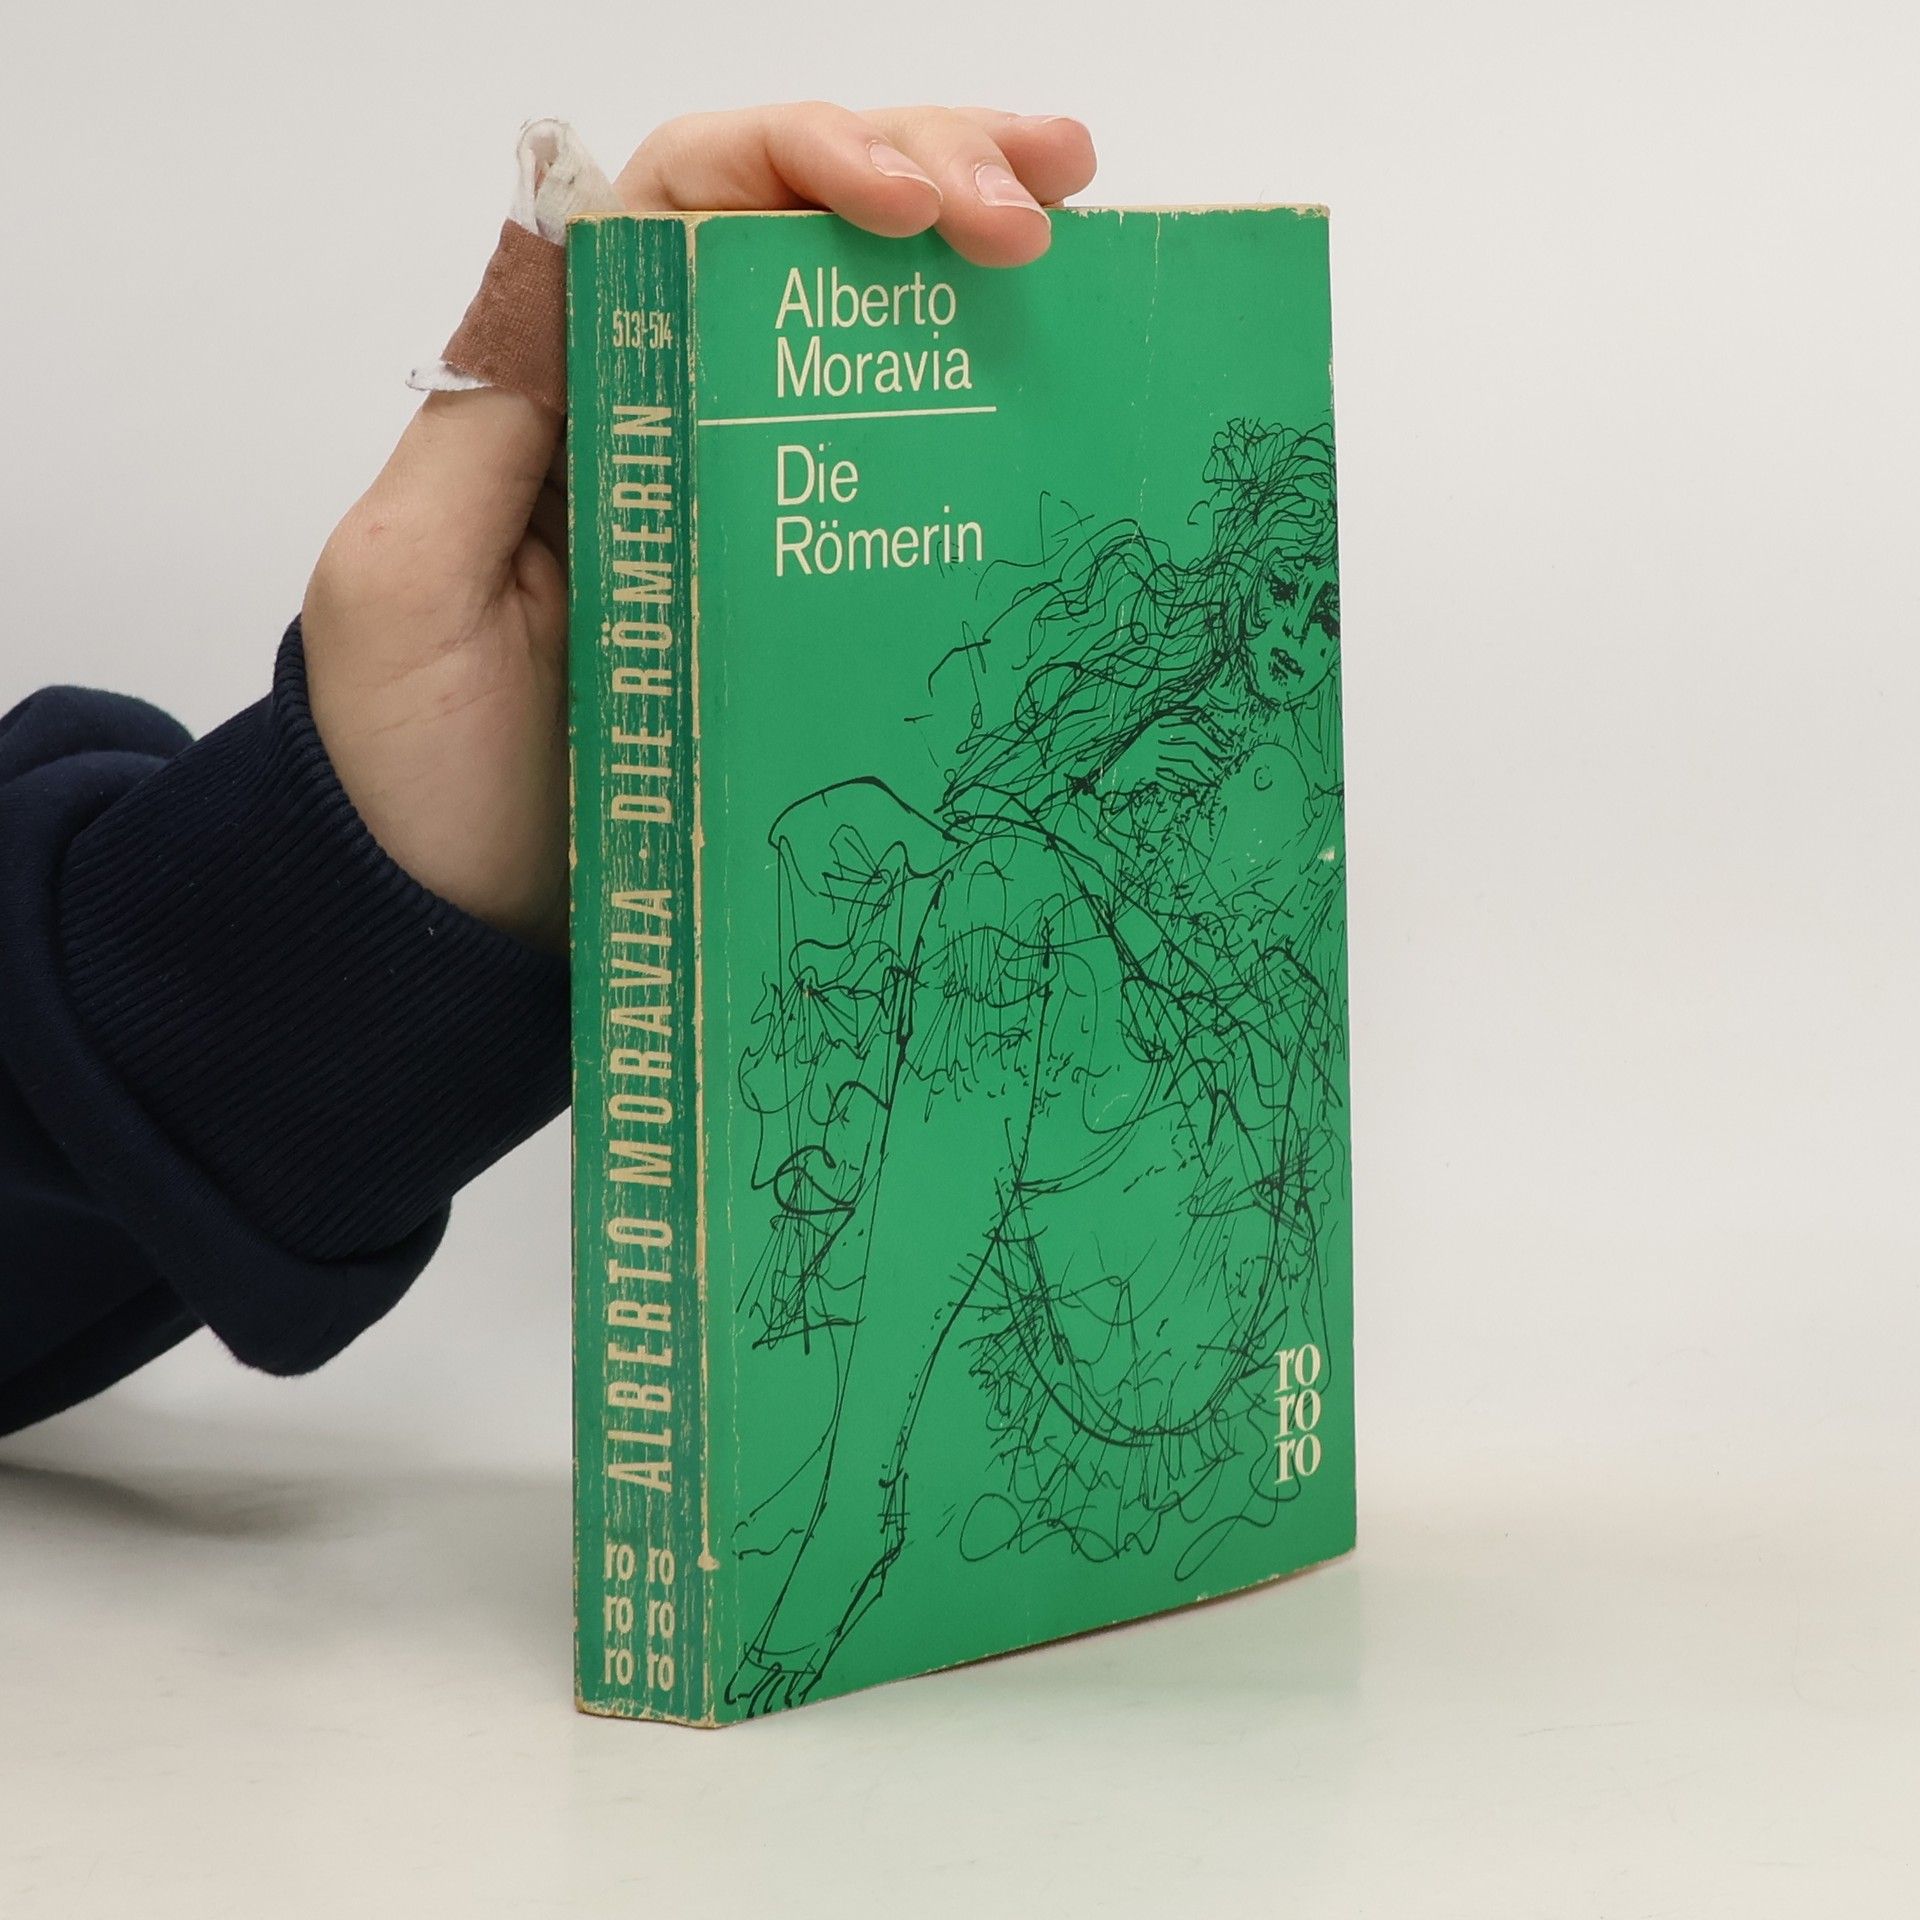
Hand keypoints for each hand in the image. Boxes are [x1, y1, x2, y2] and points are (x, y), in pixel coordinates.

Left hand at [300, 104, 1098, 951]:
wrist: (461, 918)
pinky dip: (977, 393)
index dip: (802, 164)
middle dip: (924, 169)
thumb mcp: (409, 586)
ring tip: (1072, 218)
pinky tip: (1053, 355)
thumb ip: (485, 429)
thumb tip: (577, 259)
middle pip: (792, 228)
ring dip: (965, 243)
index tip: (912, 207)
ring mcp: (743, 495)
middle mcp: (664, 412)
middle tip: (1044, 191)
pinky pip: (896, 460)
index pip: (686, 204)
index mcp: (573, 387)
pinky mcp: (797, 585)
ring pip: (857, 317)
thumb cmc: (414, 768)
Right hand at [1102, 712, 1231, 795]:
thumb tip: (1207, 714)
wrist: (1106, 767)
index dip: (1212, 734)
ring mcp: (1147, 754)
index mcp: (1156, 720)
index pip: (1191, 723)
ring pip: (1183, 763)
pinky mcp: (1142, 772)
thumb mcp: (1154, 729)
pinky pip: (1168, 778)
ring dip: (1201, 773)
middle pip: (1190, 745)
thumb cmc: (1134, 748)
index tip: (1226, 746)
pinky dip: (1182, 785)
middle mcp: (1152, 735)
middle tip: (1223, 766)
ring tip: (1213, 780)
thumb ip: (1176, 722)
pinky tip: (1193, 790)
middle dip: (1211, 756)